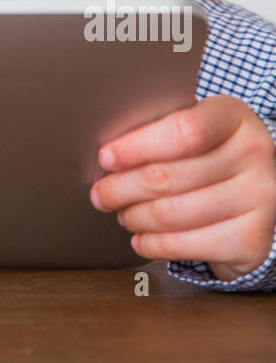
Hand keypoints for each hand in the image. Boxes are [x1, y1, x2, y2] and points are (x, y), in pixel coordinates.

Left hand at [89, 96, 275, 280]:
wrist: (260, 188)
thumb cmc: (213, 153)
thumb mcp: (197, 127)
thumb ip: (161, 130)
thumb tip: (108, 153)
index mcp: (234, 117)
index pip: (183, 131)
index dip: (137, 147)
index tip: (106, 157)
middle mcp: (254, 155)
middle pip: (169, 176)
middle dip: (123, 188)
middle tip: (101, 194)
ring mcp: (259, 199)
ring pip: (174, 213)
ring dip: (136, 217)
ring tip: (123, 214)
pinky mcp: (253, 239)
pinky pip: (189, 245)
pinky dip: (154, 244)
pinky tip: (141, 239)